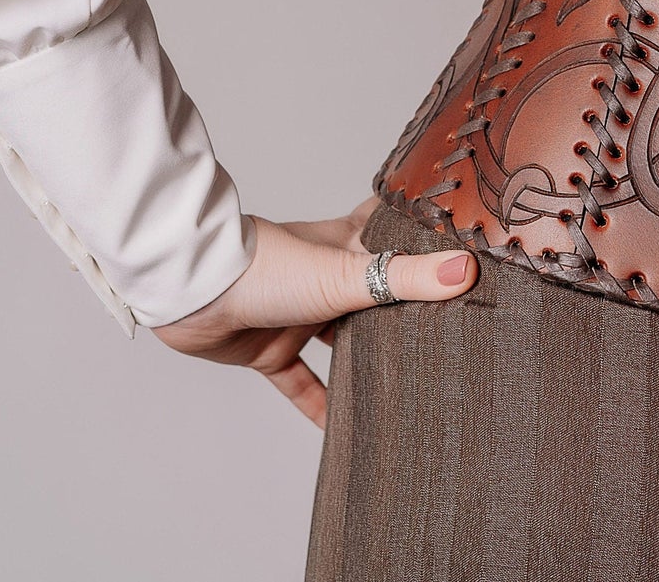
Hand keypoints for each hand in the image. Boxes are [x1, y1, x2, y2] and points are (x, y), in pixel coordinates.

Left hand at [149, 194, 478, 426]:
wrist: (191, 293)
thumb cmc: (265, 267)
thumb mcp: (347, 273)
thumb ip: (407, 277)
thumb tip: (466, 271)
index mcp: (347, 244)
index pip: (395, 230)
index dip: (425, 234)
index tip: (460, 242)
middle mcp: (326, 276)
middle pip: (375, 292)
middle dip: (404, 310)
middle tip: (447, 329)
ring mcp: (299, 313)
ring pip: (342, 339)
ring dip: (366, 357)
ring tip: (408, 379)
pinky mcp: (271, 349)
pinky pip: (301, 382)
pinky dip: (319, 404)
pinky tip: (339, 428)